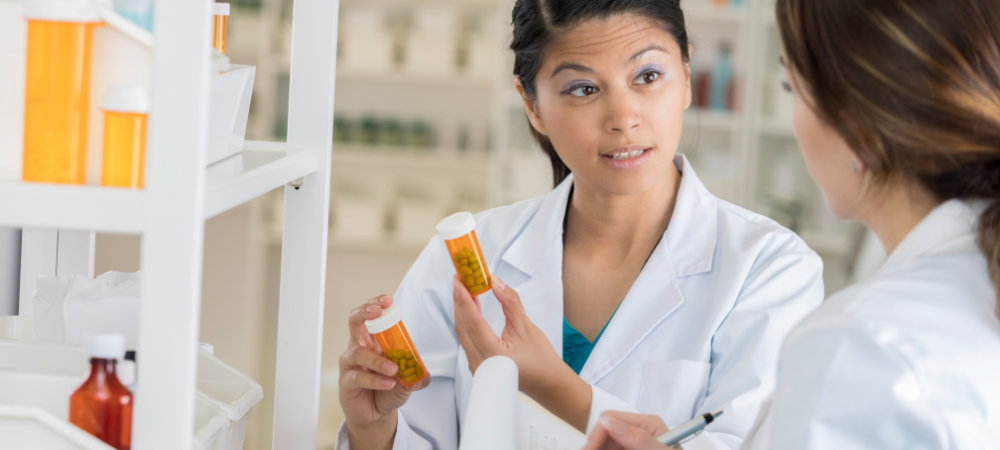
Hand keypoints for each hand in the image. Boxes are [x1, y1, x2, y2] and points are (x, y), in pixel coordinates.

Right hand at [339, 295, 430, 448]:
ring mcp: (350, 364)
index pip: (370, 314)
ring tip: (393, 369)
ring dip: (376, 359)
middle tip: (377, 312)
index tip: (388, 300)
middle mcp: (358, 347)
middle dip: (364, 312)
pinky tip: (388, 383)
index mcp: (373, 340)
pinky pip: (357, 376)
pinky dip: (374, 379)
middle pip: (354, 321)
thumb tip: (424, 374)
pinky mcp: (346, 382)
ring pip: (357, 352)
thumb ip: (417, 375)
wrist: (376, 413)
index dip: (376, 304)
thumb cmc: (388, 389)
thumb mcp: (407, 381)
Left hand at [453, 274, 590, 430]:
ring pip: (463, 333)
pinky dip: (467, 321)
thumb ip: (510, 303)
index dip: (464, 300)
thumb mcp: (527, 327)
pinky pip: (467, 339)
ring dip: (462, 310)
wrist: (547, 383)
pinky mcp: (477, 364)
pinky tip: (469, 306)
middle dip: (459, 301)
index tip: (458, 281)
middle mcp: (481, 364)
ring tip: (464, 288)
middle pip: (463, 327)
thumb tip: (495, 282)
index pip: (473, 323)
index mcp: (494, 356)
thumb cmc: (541, 360)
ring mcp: (477, 366)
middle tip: (460, 279)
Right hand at [581, 411, 671, 449]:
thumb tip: (608, 421)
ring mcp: (632, 446)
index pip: (610, 419)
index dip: (596, 435)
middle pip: (603, 435)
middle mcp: (637, 433)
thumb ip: (637, 438)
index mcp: (647, 424)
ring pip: (604, 447)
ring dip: (597, 449)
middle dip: (594, 447)